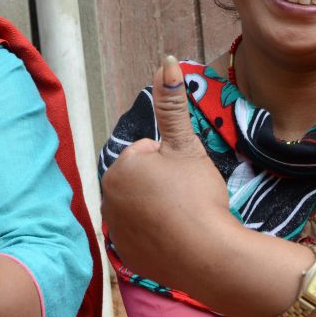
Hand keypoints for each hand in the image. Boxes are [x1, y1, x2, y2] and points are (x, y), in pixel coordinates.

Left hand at [101, 56, 233, 289]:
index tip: (185, 179)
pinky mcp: (128, 255)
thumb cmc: (195, 195)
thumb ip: (172, 104)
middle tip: (186, 198)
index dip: (172, 162)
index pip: (148, 153)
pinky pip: (145, 236)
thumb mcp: (185, 145)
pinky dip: (159, 236)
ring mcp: (115, 231)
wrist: (208, 255)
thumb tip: (166, 61)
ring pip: (144, 207)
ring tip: (183, 219)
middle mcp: (107, 199)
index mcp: (118, 169)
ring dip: (160, 209)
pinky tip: (176, 240)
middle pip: (143, 180)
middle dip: (163, 184)